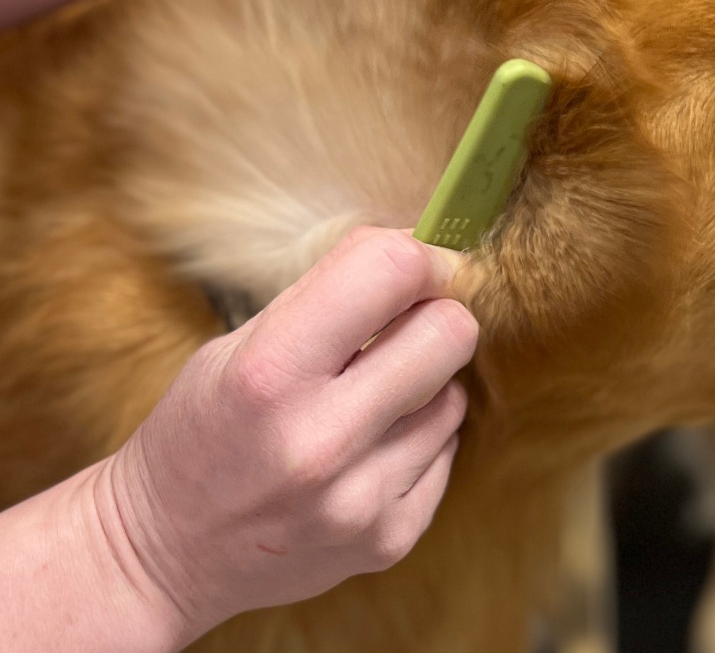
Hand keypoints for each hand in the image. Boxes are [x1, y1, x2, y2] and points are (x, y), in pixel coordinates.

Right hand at [99, 227, 476, 640]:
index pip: (390, 269)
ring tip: (369, 399)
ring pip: (455, 395)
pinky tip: (369, 450)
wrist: (164, 556)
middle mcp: (321, 439)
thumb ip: (329, 296)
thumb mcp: (236, 346)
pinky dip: (419, 441)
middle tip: (406, 326)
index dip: (419, 255)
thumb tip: (425, 252)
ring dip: (425, 385)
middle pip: (450, 332)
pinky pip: (446, 453)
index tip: (418, 263)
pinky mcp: (388, 542)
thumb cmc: (202, 431)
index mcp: (270, 371)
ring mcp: (359, 500)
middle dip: (435, 316)